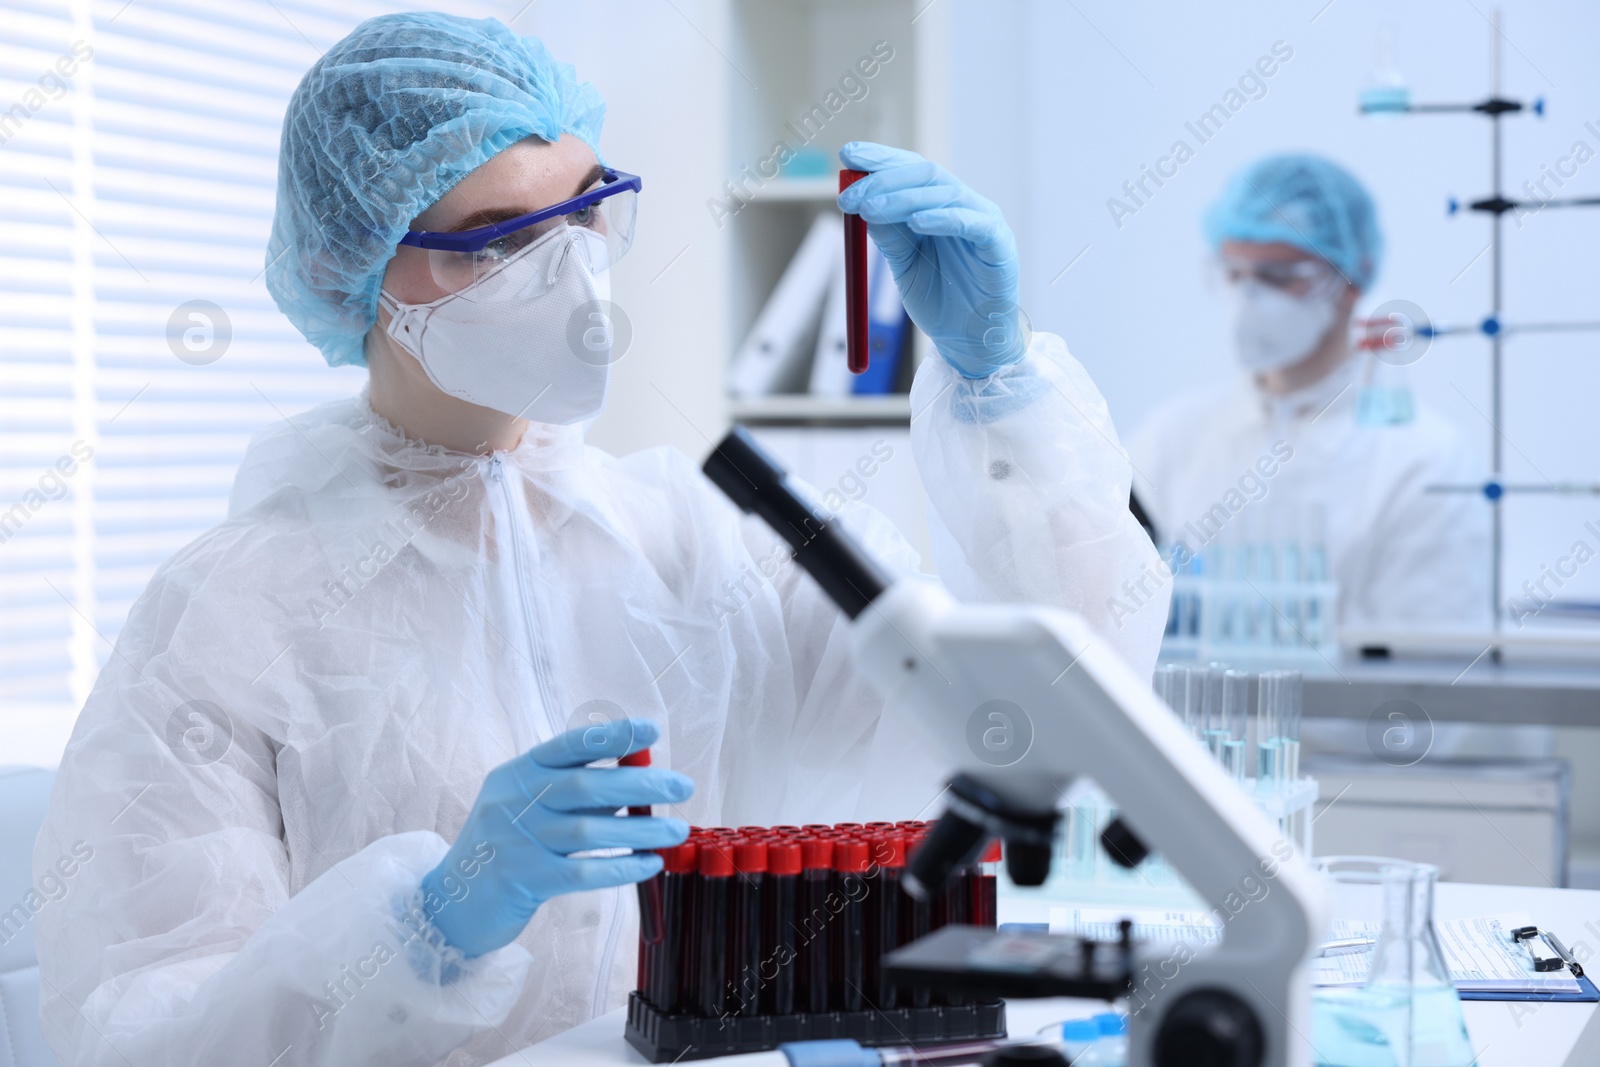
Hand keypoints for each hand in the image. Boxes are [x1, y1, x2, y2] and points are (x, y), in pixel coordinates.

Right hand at [420, 718, 691, 957]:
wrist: (449, 902)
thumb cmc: (503, 848)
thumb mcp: (527, 806)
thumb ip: (572, 792)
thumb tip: (635, 780)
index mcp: (517, 773)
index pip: (570, 745)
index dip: (613, 736)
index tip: (652, 730)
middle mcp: (514, 801)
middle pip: (585, 785)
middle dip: (641, 782)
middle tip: (683, 786)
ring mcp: (516, 841)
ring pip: (589, 829)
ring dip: (641, 829)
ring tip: (676, 830)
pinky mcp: (524, 880)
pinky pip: (582, 871)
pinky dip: (621, 867)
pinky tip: (649, 865)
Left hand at [837, 142, 1025, 378]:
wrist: (968, 340)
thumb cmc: (940, 301)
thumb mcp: (904, 264)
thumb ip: (888, 234)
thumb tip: (858, 202)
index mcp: (940, 206)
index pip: (911, 169)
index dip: (881, 159)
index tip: (848, 155)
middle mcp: (963, 205)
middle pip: (925, 174)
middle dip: (883, 179)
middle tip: (850, 195)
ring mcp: (984, 221)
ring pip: (944, 193)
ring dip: (902, 198)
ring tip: (870, 209)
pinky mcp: (999, 244)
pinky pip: (973, 223)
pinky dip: (943, 218)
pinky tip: (917, 222)